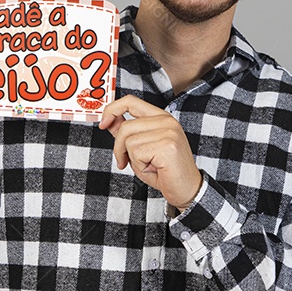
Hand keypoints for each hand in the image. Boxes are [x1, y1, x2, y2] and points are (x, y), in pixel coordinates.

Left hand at [99, 96, 202, 210]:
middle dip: (119, 148)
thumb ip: (127, 133)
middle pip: (126, 126)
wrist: (187, 189)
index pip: (131, 101)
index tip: (104, 123)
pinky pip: (136, 152)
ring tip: (148, 165)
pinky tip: (154, 168)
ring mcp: (168, 132)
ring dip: (132, 159)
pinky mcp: (167, 145)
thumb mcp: (141, 149)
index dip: (112, 109)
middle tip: (125, 161)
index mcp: (161, 118)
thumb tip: (110, 121)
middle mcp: (167, 121)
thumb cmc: (166, 172)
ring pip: (129, 140)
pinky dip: (139, 165)